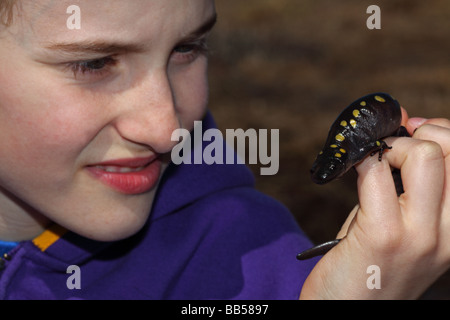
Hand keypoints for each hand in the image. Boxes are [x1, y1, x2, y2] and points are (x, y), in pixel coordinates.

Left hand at [300, 113, 449, 298]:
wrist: (344, 311)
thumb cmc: (368, 265)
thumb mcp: (399, 223)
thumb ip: (405, 180)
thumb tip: (406, 122)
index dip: (440, 132)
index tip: (414, 130)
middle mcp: (448, 234)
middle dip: (417, 134)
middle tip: (390, 149)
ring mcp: (420, 235)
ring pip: (423, 155)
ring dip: (392, 148)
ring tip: (374, 165)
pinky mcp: (383, 235)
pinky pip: (375, 173)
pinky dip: (361, 162)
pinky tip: (351, 173)